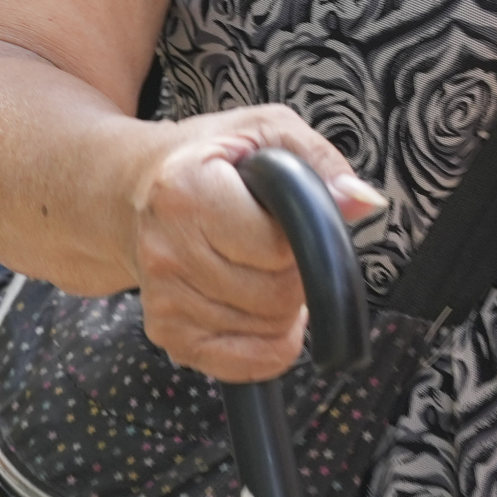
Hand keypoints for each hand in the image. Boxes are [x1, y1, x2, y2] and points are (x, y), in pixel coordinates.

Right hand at [124, 106, 384, 383]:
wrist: (134, 190)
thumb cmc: (206, 158)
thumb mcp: (264, 131)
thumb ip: (320, 160)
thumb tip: (362, 201)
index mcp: (187, 192)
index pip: (278, 249)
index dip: (302, 240)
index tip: (288, 221)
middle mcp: (166, 250)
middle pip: (275, 296)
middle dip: (297, 276)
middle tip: (281, 249)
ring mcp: (162, 297)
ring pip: (265, 331)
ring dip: (284, 310)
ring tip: (263, 271)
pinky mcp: (166, 332)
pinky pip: (242, 365)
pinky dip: (268, 346)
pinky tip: (260, 311)